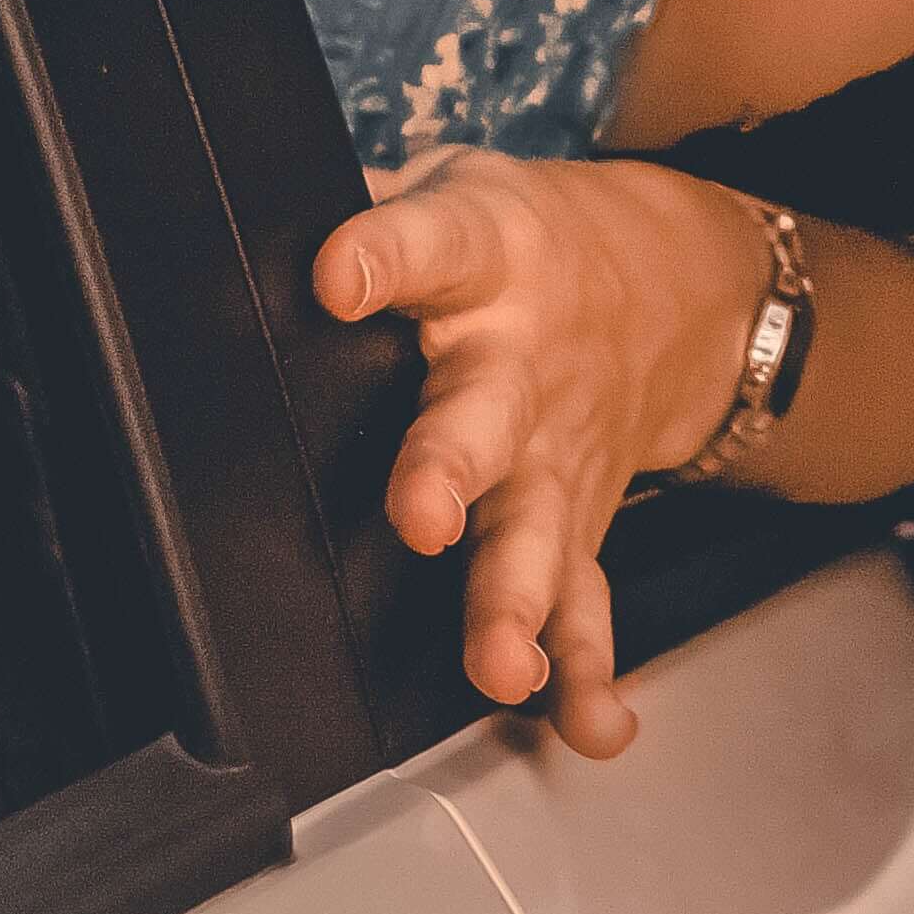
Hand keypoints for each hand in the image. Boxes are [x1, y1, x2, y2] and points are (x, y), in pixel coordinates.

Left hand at [313, 147, 772, 757]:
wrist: (673, 281)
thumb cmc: (524, 245)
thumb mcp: (459, 192)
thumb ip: (373, 214)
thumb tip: (240, 232)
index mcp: (486, 261)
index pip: (430, 242)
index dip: (381, 256)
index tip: (336, 276)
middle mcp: (520, 365)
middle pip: (481, 417)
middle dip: (450, 470)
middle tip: (422, 517)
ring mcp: (554, 451)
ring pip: (535, 530)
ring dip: (516, 600)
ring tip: (501, 665)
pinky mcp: (581, 516)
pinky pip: (590, 597)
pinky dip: (590, 666)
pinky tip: (587, 720)